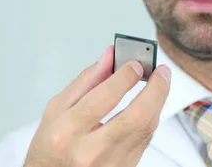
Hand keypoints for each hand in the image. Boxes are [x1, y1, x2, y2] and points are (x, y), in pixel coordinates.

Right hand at [23, 45, 171, 166]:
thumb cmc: (50, 145)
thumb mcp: (57, 108)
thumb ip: (87, 79)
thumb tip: (110, 56)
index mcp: (67, 131)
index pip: (105, 98)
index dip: (126, 77)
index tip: (135, 64)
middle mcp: (90, 152)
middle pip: (136, 117)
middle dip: (156, 89)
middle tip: (161, 72)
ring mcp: (110, 164)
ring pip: (146, 129)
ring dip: (158, 102)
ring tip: (159, 83)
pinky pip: (146, 140)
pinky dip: (151, 118)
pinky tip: (150, 106)